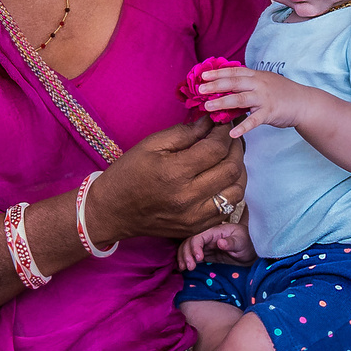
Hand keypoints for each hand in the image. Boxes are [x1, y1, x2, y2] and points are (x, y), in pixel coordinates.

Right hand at [85, 118, 245, 243]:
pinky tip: (221, 179)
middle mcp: (188, 197)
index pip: (216, 148)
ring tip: (229, 157)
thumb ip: (184, 132)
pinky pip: (227, 208)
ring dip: (238, 170)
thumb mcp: (150, 145)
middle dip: (236, 148)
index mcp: (174, 173)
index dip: (225, 132)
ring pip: (236, 191)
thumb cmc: (128, 174)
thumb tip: (210, 122)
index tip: (225, 123)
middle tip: (230, 137)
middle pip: (231, 169)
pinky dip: (230, 191)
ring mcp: (195, 217)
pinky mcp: (197, 227)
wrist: (112, 211)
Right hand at [178, 222, 254, 268]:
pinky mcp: (206, 255)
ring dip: (183, 258)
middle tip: (189, 267)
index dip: (195, 247)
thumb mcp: (242, 241)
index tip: (199, 258)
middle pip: (189, 243)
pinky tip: (183, 269)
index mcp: (214, 232)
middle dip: (186, 254)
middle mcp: (207, 238)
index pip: (198, 237)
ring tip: (184, 269)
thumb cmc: (248, 242)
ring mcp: (206, 247)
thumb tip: (219, 242)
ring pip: (188, 249)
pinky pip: (192, 257)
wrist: (252, 251)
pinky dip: (186, 261)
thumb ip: (231, 242)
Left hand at [199, 67, 309, 139]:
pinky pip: (254, 121)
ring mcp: (264, 98)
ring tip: (207, 107)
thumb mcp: (264, 82)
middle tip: (200, 89)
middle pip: (234, 83)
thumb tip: (225, 86)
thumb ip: (247, 83)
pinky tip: (232, 133)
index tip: (203, 74)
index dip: (218, 72)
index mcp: (256, 76)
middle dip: (215, 85)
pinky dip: (243, 127)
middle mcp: (259, 84)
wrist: (304, 103)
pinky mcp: (270, 112)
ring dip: (222, 103)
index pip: (234, 71)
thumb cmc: (281, 93)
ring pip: (240, 99)